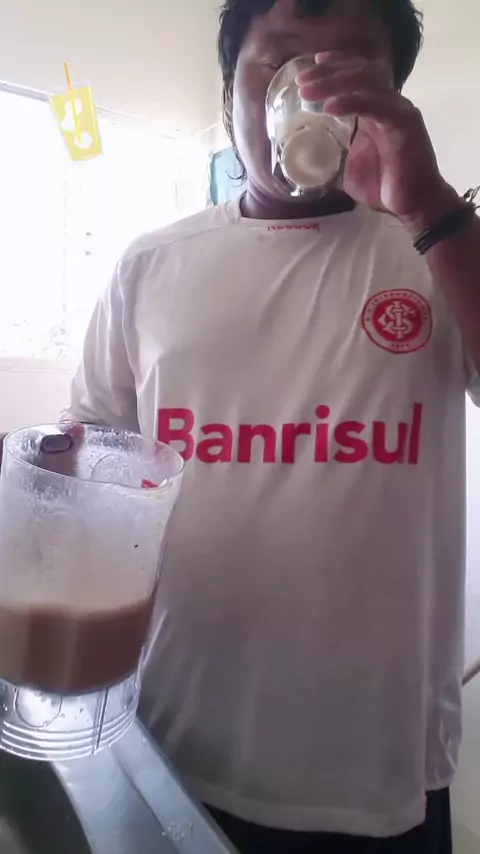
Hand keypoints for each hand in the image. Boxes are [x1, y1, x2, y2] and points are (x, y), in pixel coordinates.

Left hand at [297, 53, 455, 225]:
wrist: (414, 205)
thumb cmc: (384, 187)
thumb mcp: (349, 166)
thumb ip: (335, 152)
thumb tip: (310, 155)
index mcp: (376, 110)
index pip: (357, 75)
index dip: (335, 66)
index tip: (310, 67)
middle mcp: (388, 104)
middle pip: (358, 73)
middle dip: (328, 73)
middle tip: (301, 79)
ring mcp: (398, 110)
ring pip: (365, 83)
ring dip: (334, 83)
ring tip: (308, 91)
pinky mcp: (404, 123)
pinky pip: (376, 105)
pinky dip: (352, 102)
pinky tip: (330, 106)